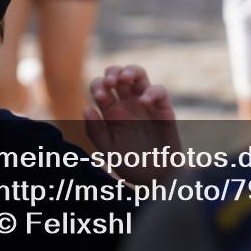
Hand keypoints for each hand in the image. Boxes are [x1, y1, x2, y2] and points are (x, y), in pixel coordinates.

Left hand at [84, 65, 180, 185]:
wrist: (154, 180)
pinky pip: (159, 91)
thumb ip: (95, 131)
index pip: (102, 87)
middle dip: (112, 72)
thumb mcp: (108, 150)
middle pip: (119, 74)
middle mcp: (128, 103)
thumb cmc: (130, 163)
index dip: (98, 85)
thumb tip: (86, 108)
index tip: (99, 96)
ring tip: (124, 78)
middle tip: (110, 82)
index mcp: (112, 110)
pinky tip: (143, 101)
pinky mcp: (163, 109)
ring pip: (139, 75)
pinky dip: (152, 91)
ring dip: (130, 70)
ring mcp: (146, 103)